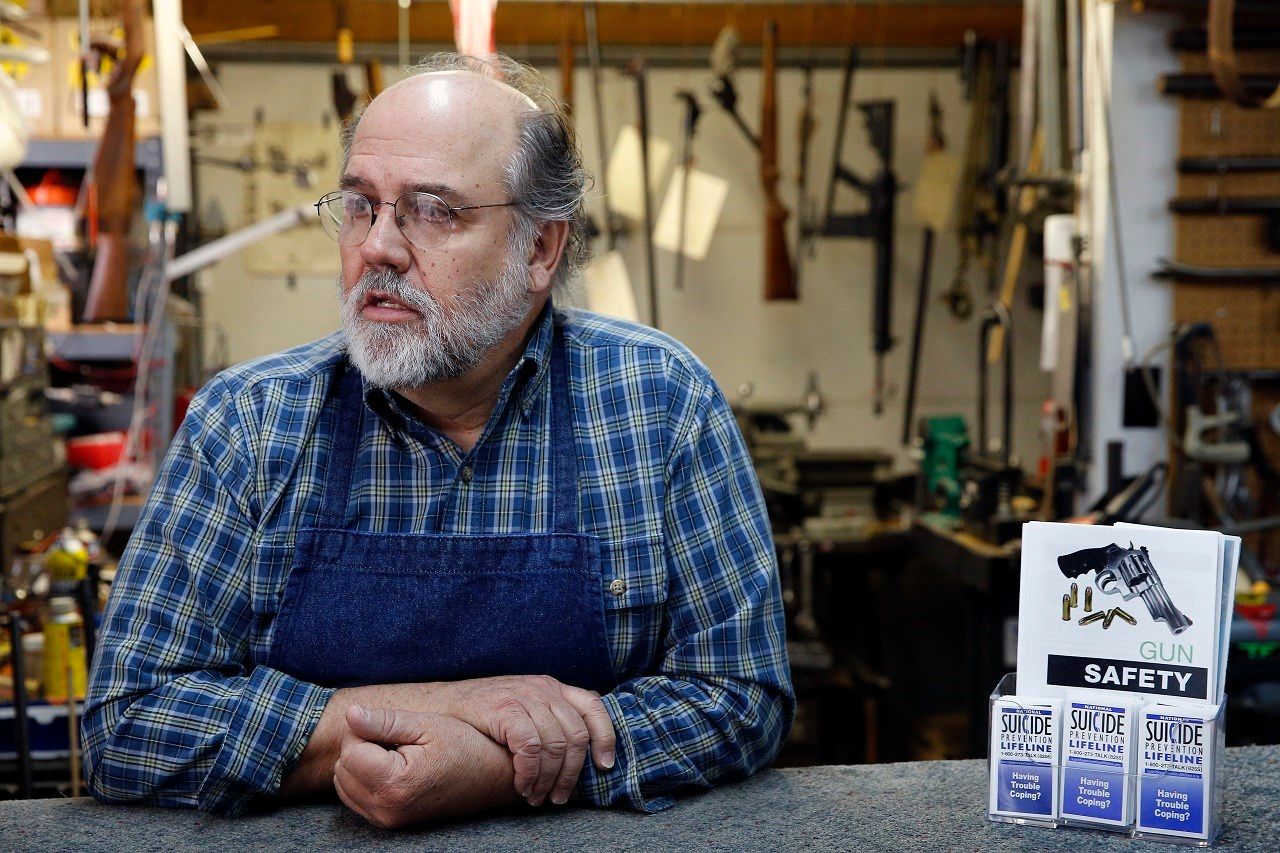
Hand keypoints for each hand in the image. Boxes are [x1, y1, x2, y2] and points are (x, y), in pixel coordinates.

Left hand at [334, 704, 516, 828]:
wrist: (492, 779)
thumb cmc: (465, 747)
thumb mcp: (427, 725)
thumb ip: (384, 720)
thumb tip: (349, 713)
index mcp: (395, 783)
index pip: (350, 749)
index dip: (368, 730)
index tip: (396, 729)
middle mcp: (386, 808)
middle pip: (343, 766)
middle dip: (362, 747)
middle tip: (398, 741)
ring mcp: (386, 819)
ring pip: (343, 783)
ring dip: (361, 764)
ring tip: (397, 755)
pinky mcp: (387, 823)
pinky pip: (354, 796)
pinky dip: (365, 779)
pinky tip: (393, 769)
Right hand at [432, 675, 615, 806]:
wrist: (438, 707)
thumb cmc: (482, 716)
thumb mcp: (522, 710)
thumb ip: (547, 721)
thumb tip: (577, 757)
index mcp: (552, 687)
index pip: (593, 707)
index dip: (605, 737)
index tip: (604, 766)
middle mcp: (543, 688)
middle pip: (576, 735)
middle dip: (571, 773)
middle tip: (558, 797)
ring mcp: (524, 696)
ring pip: (555, 746)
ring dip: (548, 780)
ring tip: (536, 797)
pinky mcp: (505, 708)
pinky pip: (530, 748)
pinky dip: (530, 773)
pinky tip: (521, 785)